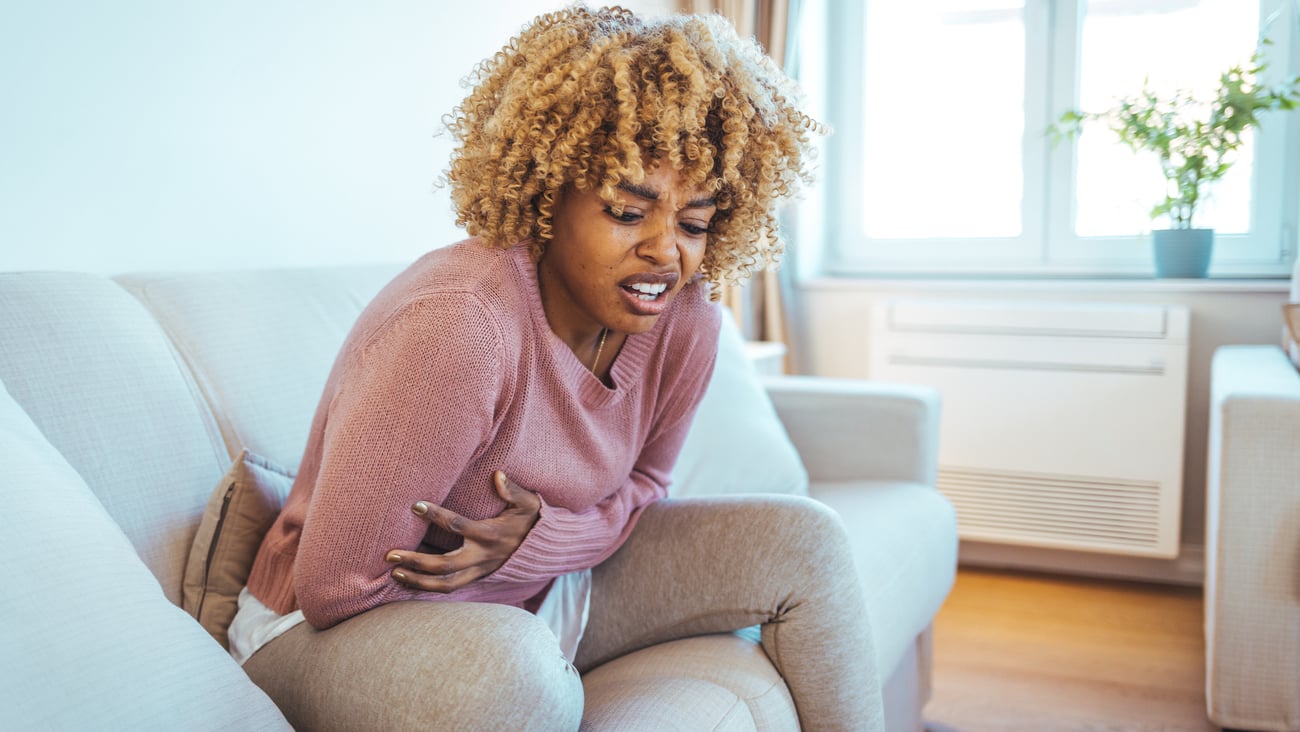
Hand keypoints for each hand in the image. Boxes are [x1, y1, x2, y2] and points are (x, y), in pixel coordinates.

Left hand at [384, 471, 541, 592]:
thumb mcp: (529, 503)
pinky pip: (449, 588)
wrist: (544, 550)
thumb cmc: (532, 521)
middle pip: (444, 565)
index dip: (436, 516)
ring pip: (444, 584)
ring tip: (394, 573)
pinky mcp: (476, 578)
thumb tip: (497, 475)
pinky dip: (427, 587)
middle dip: (416, 561)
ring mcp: (478, 572)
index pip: (458, 526)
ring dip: (418, 581)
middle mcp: (482, 557)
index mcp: (490, 535)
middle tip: (391, 554)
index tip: (415, 505)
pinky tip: (408, 581)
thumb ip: (513, 490)